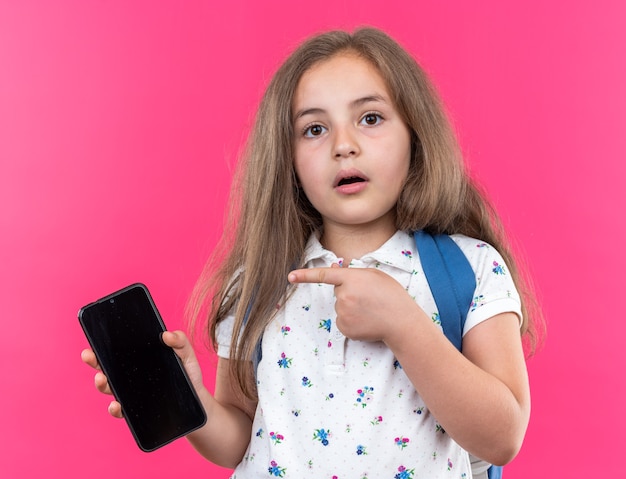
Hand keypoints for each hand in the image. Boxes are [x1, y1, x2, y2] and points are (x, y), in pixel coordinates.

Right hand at [81, 330, 203, 418]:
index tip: (93, 340)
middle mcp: (130, 376)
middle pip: (106, 367)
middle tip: (89, 356)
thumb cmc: (188, 374)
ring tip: (102, 378)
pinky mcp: (136, 410)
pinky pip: (121, 410)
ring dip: (101, 384)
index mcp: (139, 358)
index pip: (116, 350)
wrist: (197, 400)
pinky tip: (117, 404)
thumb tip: (167, 334)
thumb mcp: (186, 355)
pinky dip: (115, 408)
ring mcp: (131, 393)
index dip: (102, 344)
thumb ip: (180, 342)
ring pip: (109, 388)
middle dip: (94, 361)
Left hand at [288, 266, 419, 342]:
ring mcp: (342, 313)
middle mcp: (343, 296)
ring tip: (370, 309)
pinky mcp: (344, 328)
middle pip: (337, 291)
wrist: (401, 321)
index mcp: (351, 278)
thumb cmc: (391, 295)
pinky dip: (352, 321)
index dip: (305, 276)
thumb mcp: (374, 275)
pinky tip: (366, 320)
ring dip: (351, 307)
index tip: (290, 276)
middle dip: (349, 292)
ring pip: (340, 306)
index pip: (323, 275)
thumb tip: (332, 270)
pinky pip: (342, 321)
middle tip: (369, 297)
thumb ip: (352, 272)